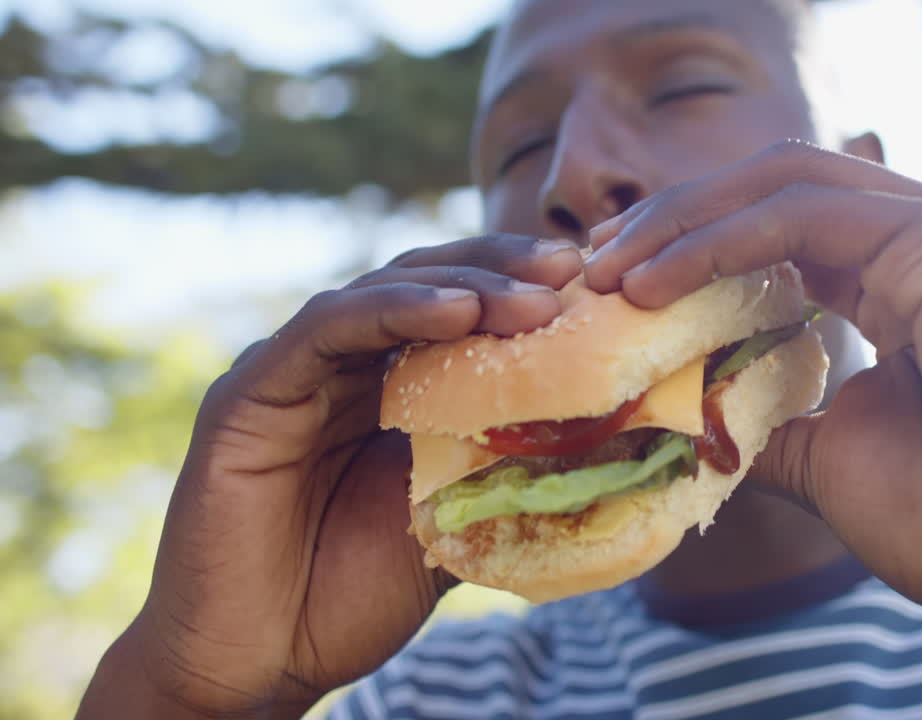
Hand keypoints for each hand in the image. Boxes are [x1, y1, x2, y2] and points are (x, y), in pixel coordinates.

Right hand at [81, 235, 581, 717]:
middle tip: (572, 268)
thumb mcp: (455, 523)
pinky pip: (327, 329)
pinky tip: (456, 309)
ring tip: (532, 297)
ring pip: (384, 293)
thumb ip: (504, 475)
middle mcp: (343, 367)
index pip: (461, 312)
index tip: (595, 288)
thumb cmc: (353, 595)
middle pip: (429, 286)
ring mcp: (296, 371)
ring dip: (463, 285)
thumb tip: (610, 450)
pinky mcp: (252, 389)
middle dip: (503, 269)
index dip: (525, 291)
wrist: (260, 661)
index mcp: (389, 389)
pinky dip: (394, 311)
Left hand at [583, 140, 921, 630]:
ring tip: (609, 274)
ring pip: (782, 184)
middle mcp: (920, 241)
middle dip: (672, 221)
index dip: (688, 250)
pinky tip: (659, 281)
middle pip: (769, 190)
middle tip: (592, 268)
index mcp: (895, 282)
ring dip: (684, 223)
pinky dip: (722, 238)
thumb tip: (683, 418)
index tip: (611, 290)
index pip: (774, 232)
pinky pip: (807, 216)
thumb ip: (764, 420)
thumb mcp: (830, 461)